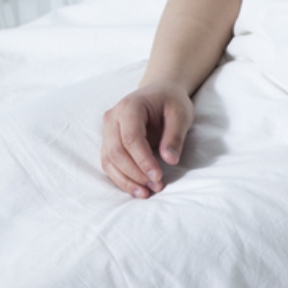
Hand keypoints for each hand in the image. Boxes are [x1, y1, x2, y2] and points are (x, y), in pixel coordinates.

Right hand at [101, 81, 194, 197]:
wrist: (159, 93)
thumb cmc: (170, 102)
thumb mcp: (181, 114)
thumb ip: (175, 136)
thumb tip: (169, 160)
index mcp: (129, 107)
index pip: (131, 138)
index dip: (143, 160)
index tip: (158, 177)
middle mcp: (113, 118)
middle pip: (116, 151)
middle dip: (135, 173)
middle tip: (157, 186)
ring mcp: (107, 130)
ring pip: (109, 160)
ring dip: (127, 180)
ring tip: (147, 193)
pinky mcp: (108, 142)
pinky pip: (109, 164)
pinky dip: (122, 179)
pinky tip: (137, 190)